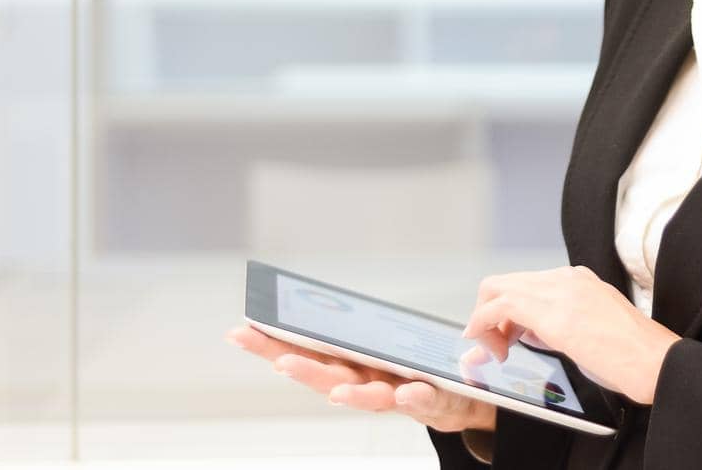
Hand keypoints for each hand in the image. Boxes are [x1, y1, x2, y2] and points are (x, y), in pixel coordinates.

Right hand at [225, 325, 495, 434]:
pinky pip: (423, 399)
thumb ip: (352, 329)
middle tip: (277, 360)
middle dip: (302, 369)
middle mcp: (366, 383)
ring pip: (370, 396)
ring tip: (335, 391)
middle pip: (328, 376)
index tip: (240, 330)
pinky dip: (413, 397)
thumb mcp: (379, 342)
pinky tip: (405, 391)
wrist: (461, 394)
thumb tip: (316, 302)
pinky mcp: (432, 399)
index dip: (272, 343)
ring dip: (352, 395)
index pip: (304, 351)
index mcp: (348, 363)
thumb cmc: (411, 365)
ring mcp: (396, 394)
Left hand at [461, 264, 681, 405]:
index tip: (501, 338)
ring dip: (484, 321)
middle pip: (505, 282)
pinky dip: (483, 324)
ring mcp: (561, 291)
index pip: (525, 285)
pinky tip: (490, 349)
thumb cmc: (632, 357)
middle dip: (487, 314)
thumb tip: (526, 331)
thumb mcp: (589, 331)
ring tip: (493, 352)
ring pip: (497, 288)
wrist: (657, 363)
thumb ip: (557, 324)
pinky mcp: (554, 315)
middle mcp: (567, 279)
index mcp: (578, 280)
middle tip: (491, 347)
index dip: (504, 313)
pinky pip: (500, 307)